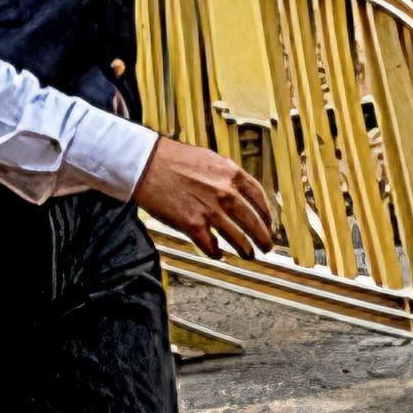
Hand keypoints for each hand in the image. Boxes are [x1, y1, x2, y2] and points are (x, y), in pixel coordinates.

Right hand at [129, 136, 278, 257]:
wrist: (145, 163)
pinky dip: (216, 253)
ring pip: (238, 237)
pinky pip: (211, 246)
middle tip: (266, 246)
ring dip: (245, 249)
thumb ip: (224, 174)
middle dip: (263, 237)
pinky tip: (217, 254)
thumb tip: (234, 189)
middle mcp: (225, 192)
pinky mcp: (192, 225)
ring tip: (249, 255)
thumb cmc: (171, 157)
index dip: (266, 214)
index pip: (259, 197)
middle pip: (253, 221)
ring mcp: (210, 210)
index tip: (268, 223)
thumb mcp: (207, 158)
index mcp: (231, 173)